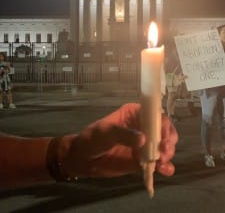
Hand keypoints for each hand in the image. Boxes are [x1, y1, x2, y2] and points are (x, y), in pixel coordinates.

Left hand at [60, 103, 177, 177]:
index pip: (155, 114)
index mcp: (135, 114)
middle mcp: (143, 126)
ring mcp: (144, 144)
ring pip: (165, 146)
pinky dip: (165, 166)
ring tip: (161, 162)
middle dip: (168, 140)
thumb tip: (143, 140)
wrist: (83, 159)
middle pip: (164, 130)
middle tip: (163, 151)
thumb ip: (123, 135)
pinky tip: (164, 170)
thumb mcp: (105, 132)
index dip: (163, 124)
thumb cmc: (93, 139)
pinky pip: (159, 162)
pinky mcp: (143, 160)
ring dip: (168, 153)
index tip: (163, 137)